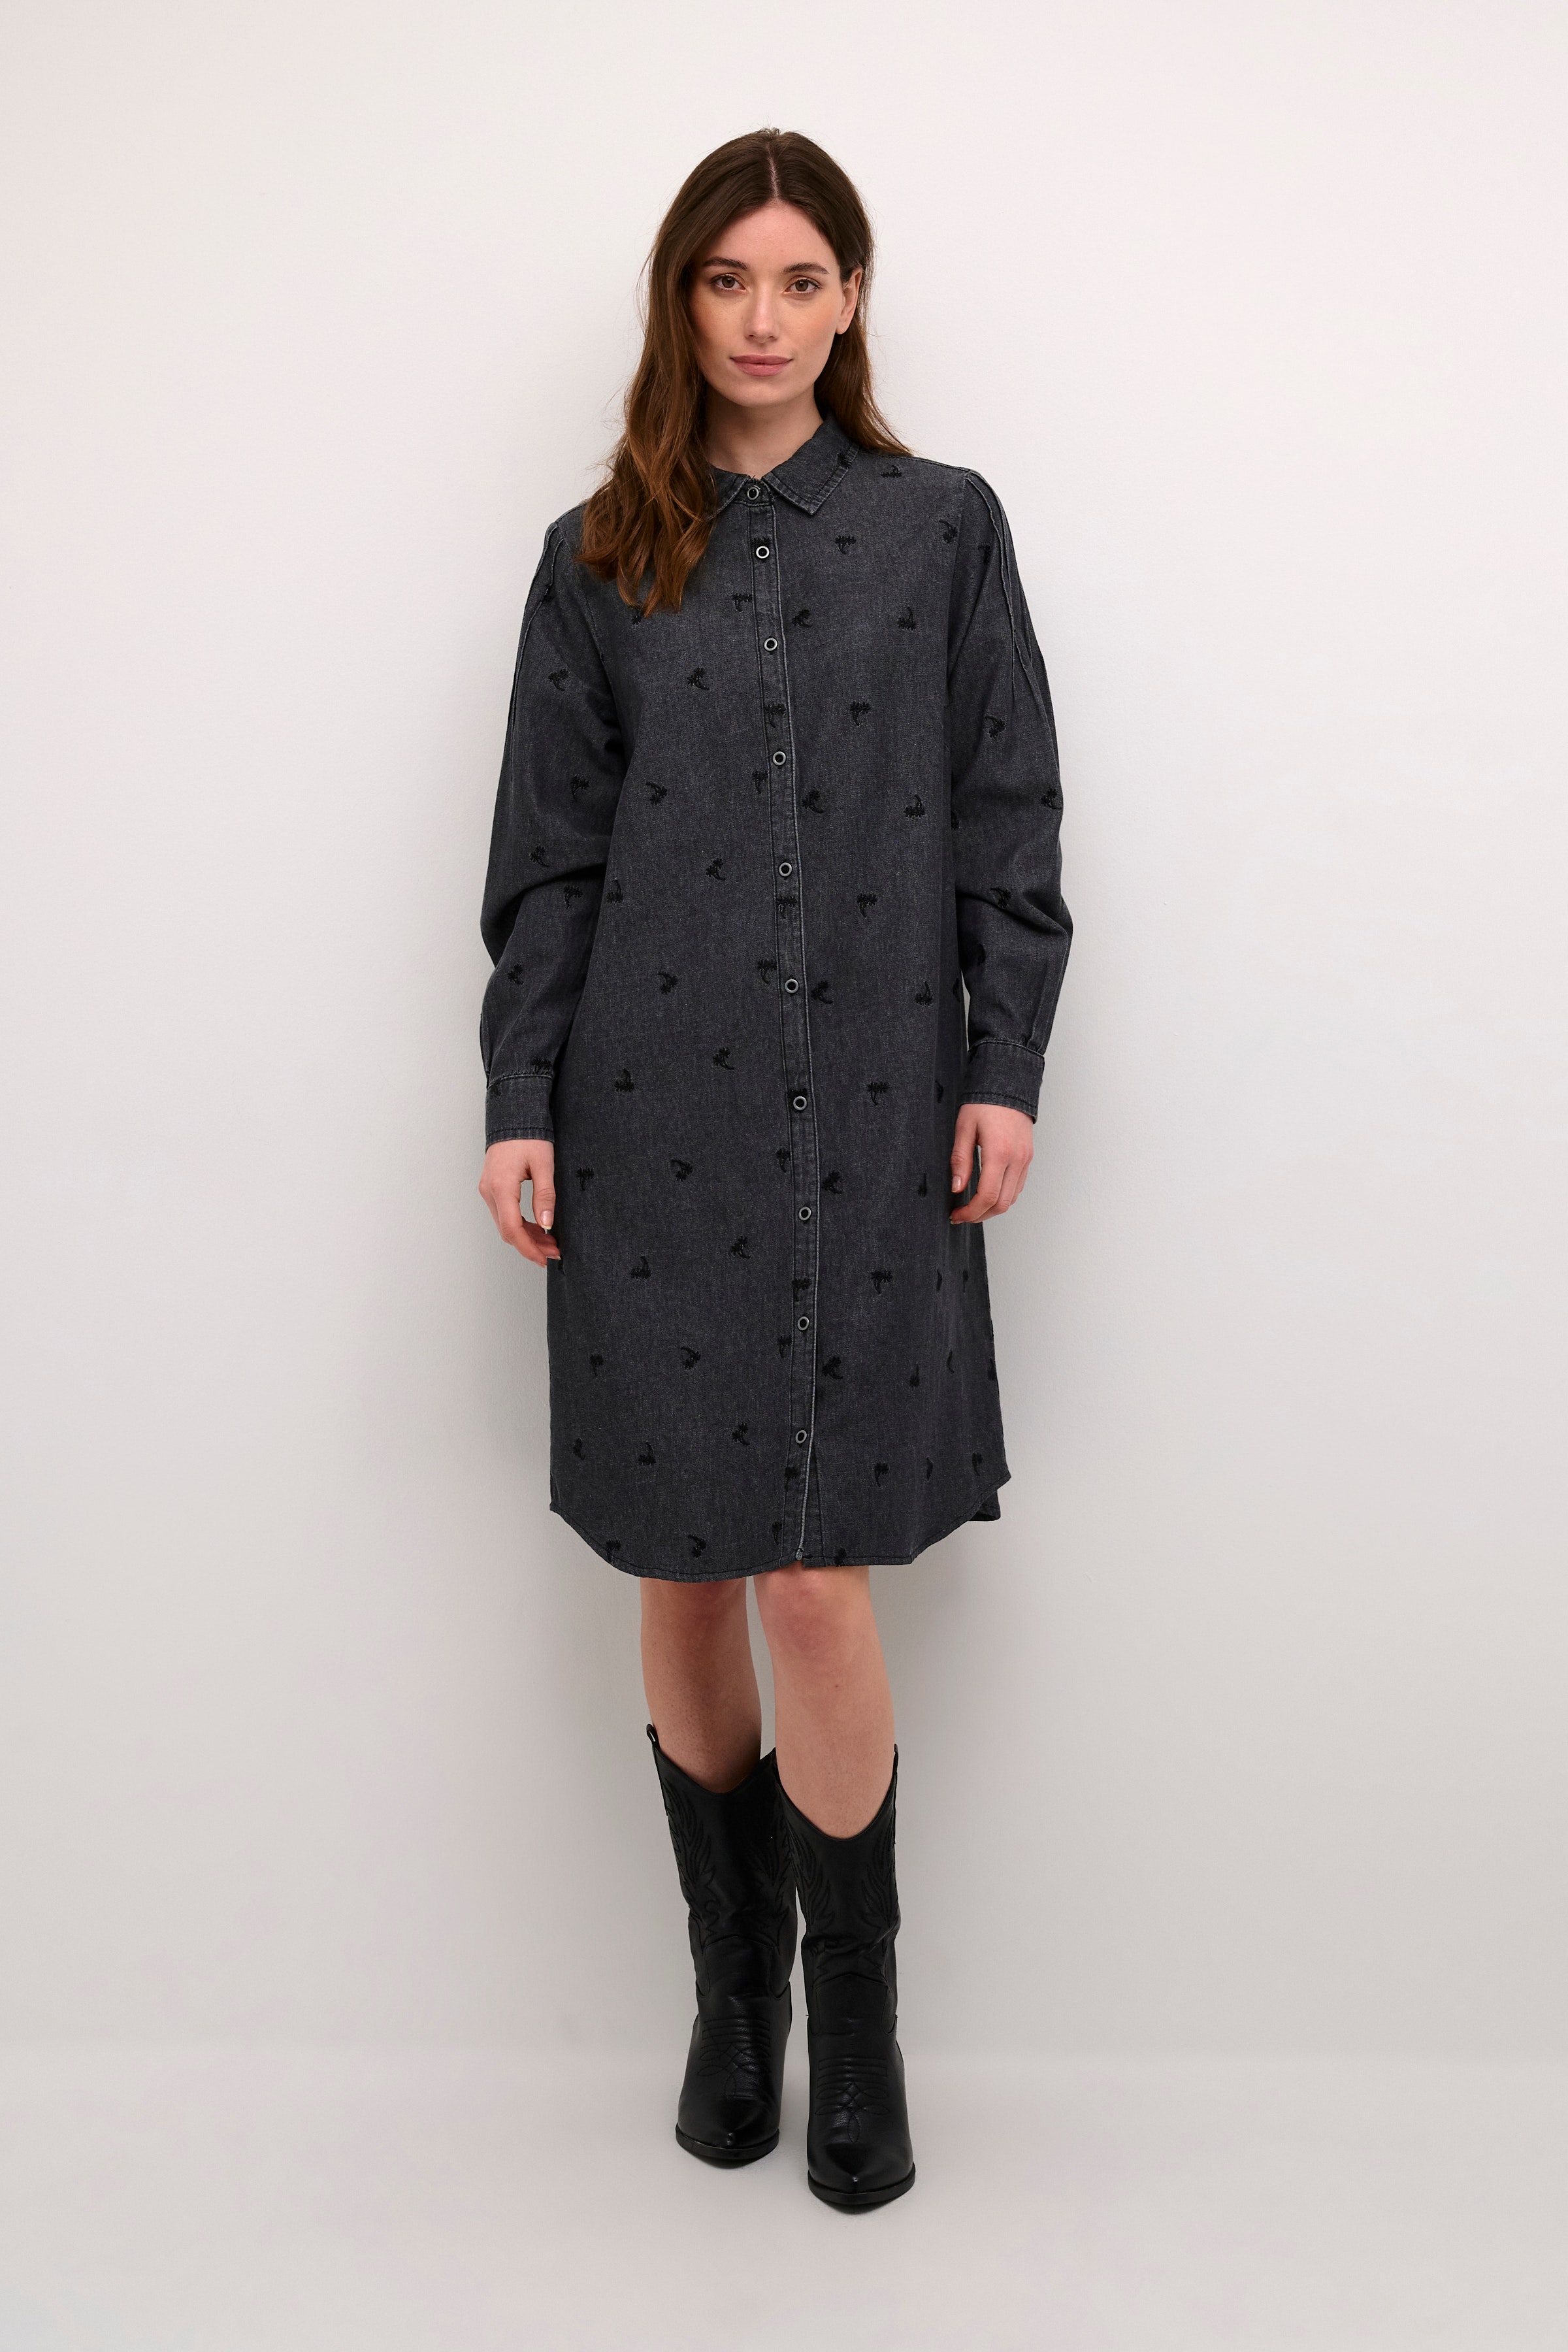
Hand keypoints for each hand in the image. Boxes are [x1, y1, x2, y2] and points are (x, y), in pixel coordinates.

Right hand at [479, 1139, 559, 1265]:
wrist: (514, 1117)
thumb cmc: (529, 1136)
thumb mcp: (544, 1165)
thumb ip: (545, 1195)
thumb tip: (546, 1224)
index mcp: (501, 1187)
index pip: (511, 1229)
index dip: (528, 1248)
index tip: (544, 1259)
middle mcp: (489, 1191)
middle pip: (507, 1231)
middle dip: (531, 1245)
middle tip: (554, 1252)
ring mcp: (488, 1190)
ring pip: (505, 1224)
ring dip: (526, 1236)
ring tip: (550, 1243)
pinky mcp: (492, 1188)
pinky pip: (504, 1214)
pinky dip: (520, 1225)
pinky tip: (537, 1228)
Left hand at [949, 1103, 1032, 1223]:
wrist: (1008, 1084)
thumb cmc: (984, 1103)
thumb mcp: (964, 1128)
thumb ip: (960, 1160)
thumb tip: (957, 1188)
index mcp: (1000, 1152)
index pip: (988, 1196)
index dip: (971, 1212)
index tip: (956, 1215)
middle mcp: (1017, 1159)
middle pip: (1002, 1204)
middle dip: (980, 1215)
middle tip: (962, 1215)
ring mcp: (1026, 1160)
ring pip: (1012, 1199)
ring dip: (992, 1208)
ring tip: (973, 1206)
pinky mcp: (1028, 1158)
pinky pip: (1018, 1187)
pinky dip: (1003, 1196)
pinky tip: (988, 1193)